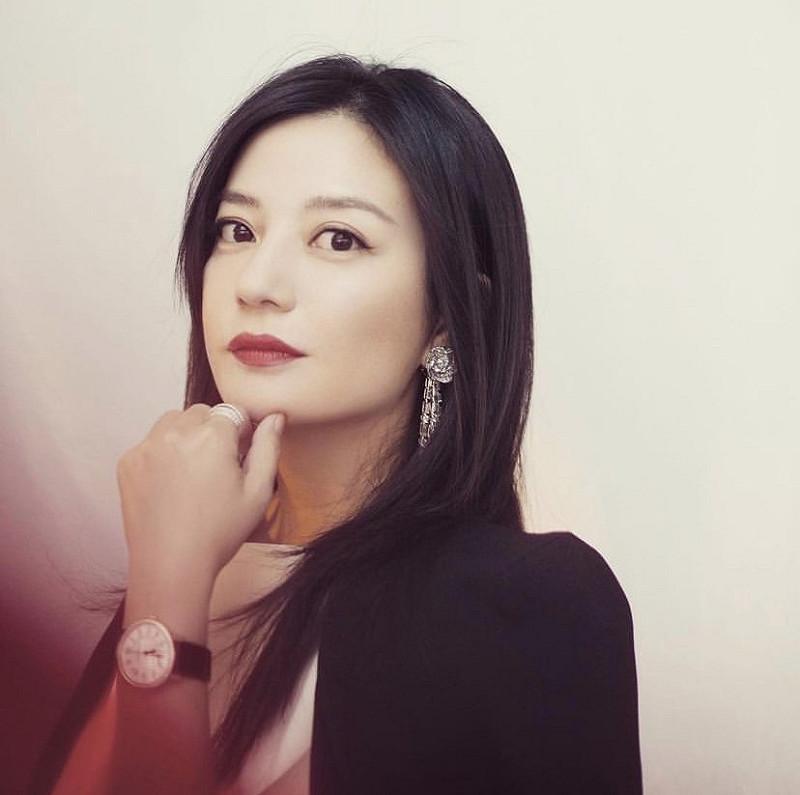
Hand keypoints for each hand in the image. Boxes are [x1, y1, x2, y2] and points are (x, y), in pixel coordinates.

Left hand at [116, 403, 284, 578]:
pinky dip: (163, 452)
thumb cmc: (220, 532)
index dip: (242, 432)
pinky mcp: (128, 462)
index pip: (234, 412)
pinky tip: (173, 484)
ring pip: (174, 421)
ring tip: (194, 471)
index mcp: (212, 436)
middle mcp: (176, 432)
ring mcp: (147, 446)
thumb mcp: (258, 492)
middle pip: (202, 413)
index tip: (240, 456)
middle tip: (218, 467)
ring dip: (187, 435)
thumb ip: (269, 447)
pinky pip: (151, 441)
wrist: (171, 566)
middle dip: (213, 431)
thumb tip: (275, 416)